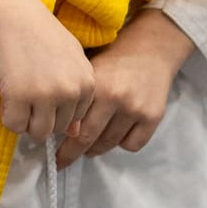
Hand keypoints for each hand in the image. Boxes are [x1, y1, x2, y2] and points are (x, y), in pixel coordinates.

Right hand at [0, 0, 94, 140]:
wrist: (10, 12)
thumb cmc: (39, 32)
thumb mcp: (70, 58)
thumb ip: (76, 92)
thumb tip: (75, 132)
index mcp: (87, 82)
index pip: (75, 119)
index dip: (57, 109)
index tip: (44, 89)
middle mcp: (71, 91)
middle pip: (57, 129)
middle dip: (41, 116)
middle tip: (29, 90)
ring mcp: (45, 95)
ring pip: (37, 132)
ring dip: (25, 119)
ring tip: (19, 94)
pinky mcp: (19, 97)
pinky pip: (14, 126)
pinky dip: (7, 115)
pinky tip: (8, 95)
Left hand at [55, 8, 194, 168]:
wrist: (150, 48)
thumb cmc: (113, 59)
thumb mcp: (89, 71)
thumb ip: (76, 98)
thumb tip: (55, 127)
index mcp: (94, 85)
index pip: (72, 125)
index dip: (61, 144)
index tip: (54, 156)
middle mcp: (115, 97)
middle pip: (87, 139)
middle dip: (73, 153)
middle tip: (64, 159)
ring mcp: (135, 108)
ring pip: (109, 144)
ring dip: (97, 148)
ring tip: (92, 143)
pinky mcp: (153, 116)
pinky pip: (132, 145)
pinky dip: (123, 143)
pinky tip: (118, 131)